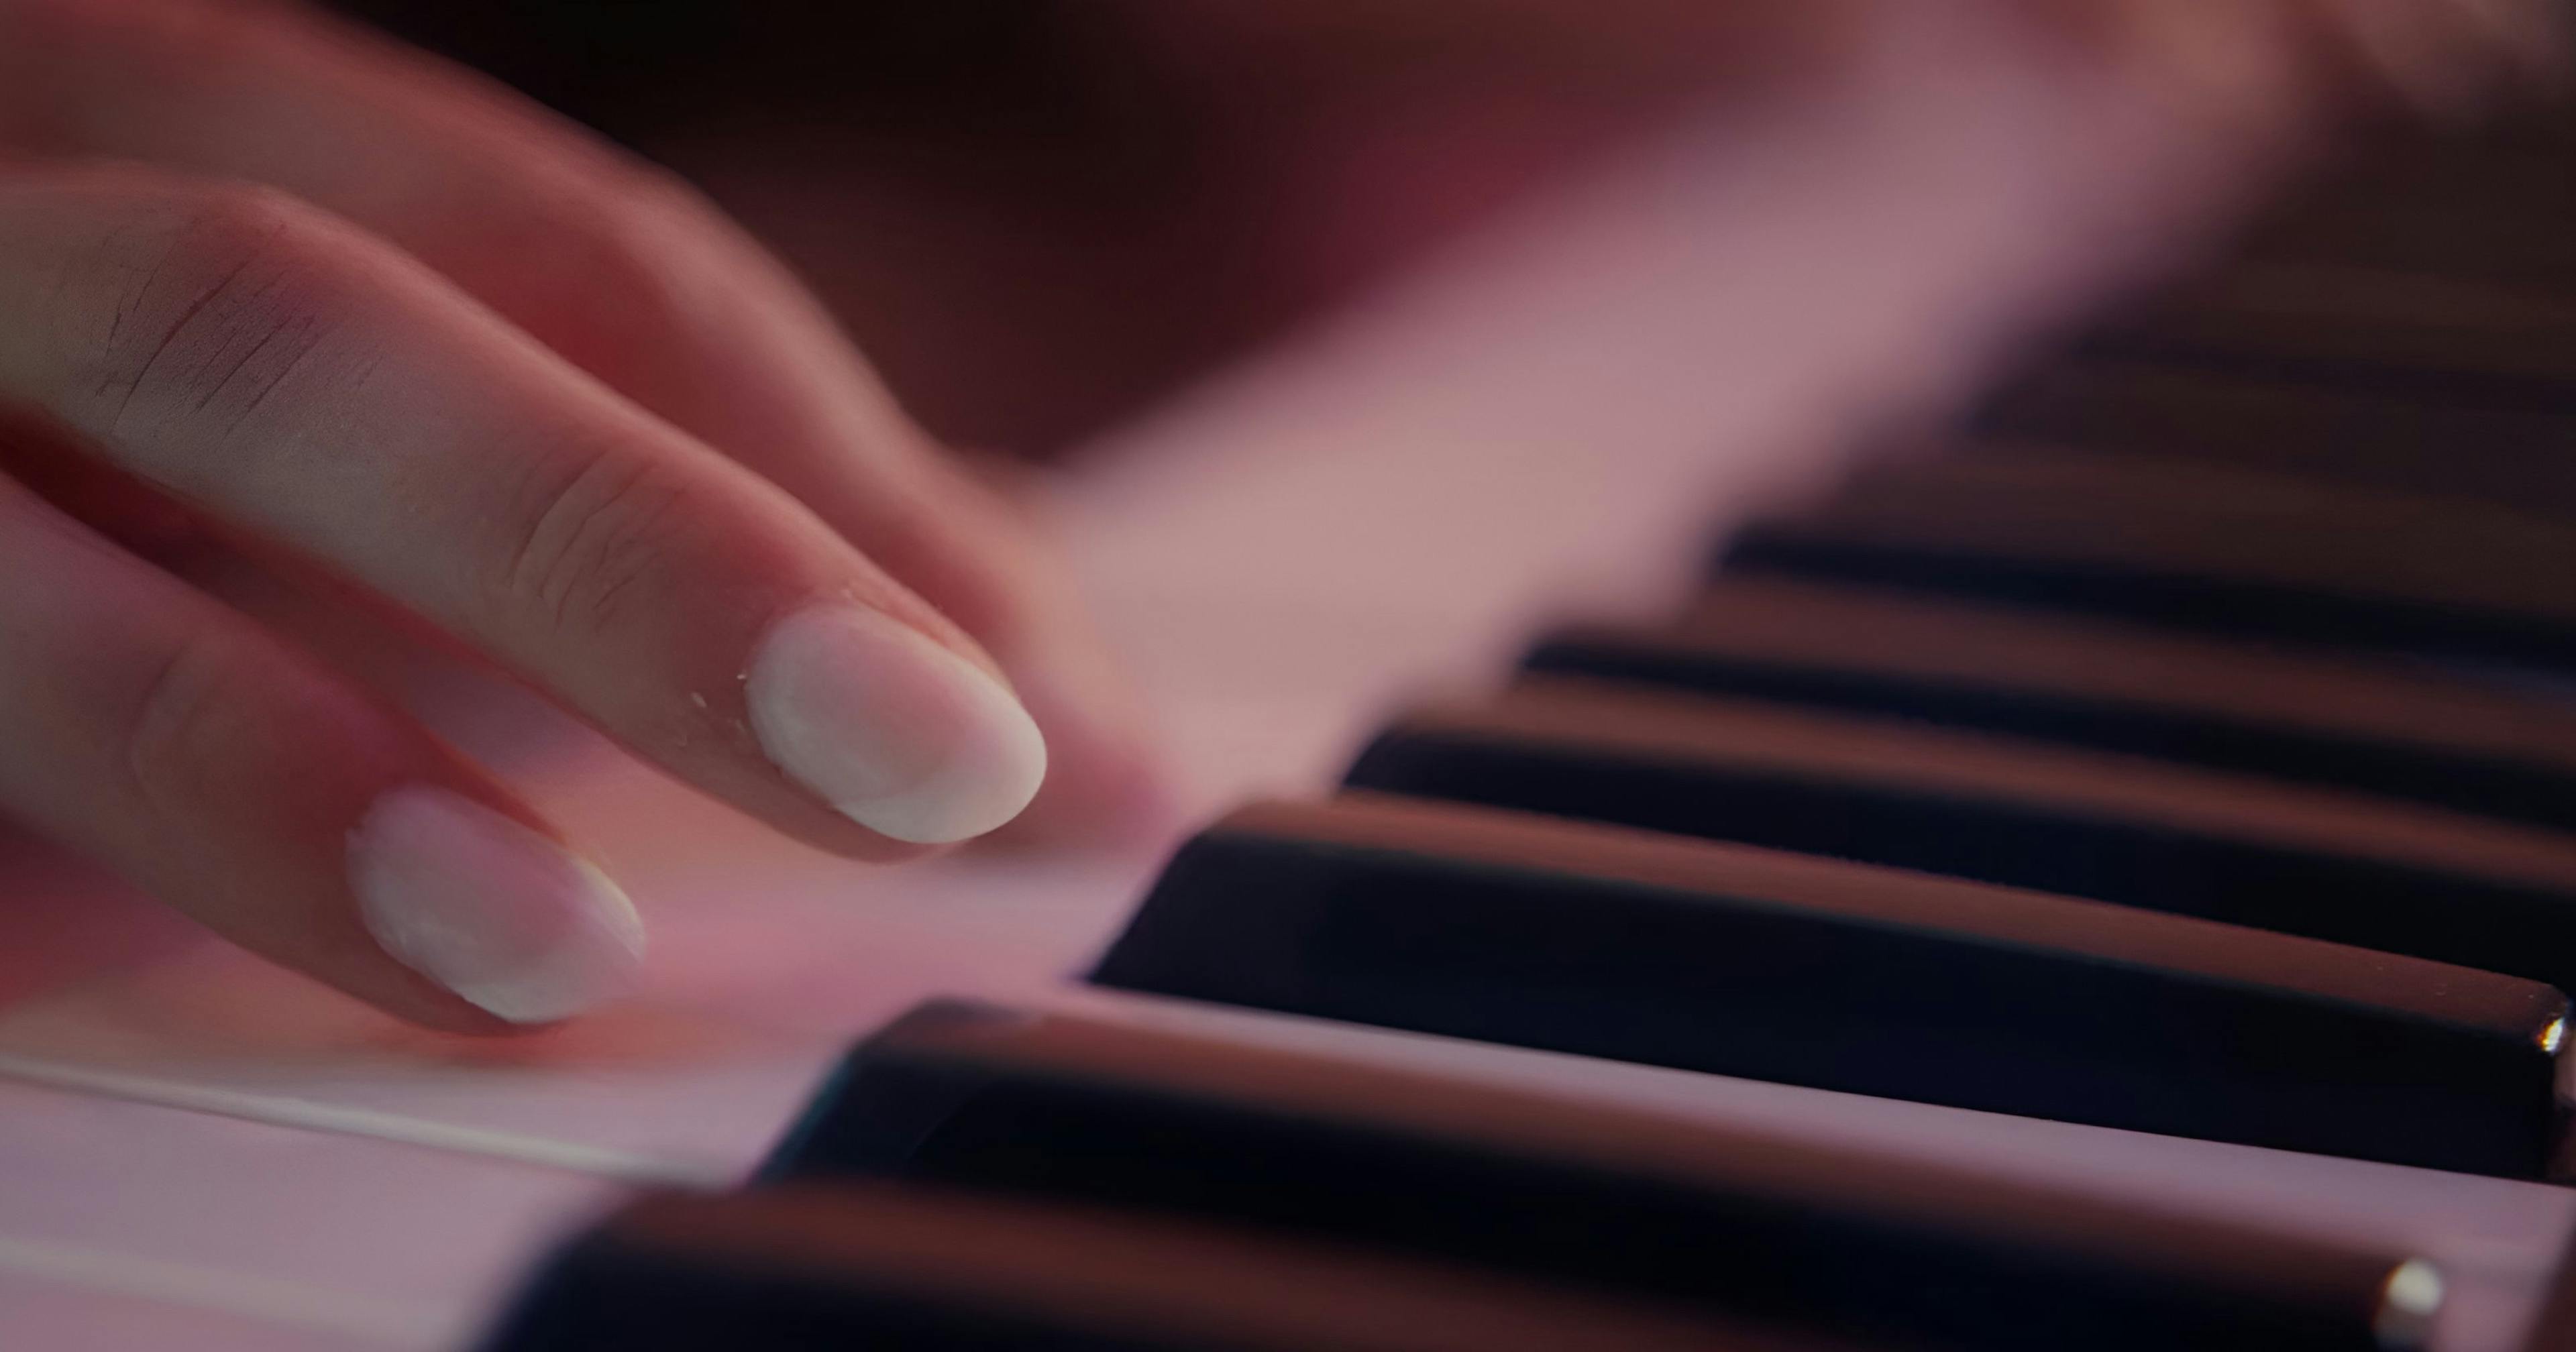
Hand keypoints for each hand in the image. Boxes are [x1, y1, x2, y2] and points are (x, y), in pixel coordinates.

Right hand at [0, 0, 1162, 1030]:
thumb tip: (1051, 685)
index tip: (1060, 721)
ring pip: (8, 576)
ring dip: (277, 766)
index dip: (826, 480)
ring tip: (541, 948)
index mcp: (182, 125)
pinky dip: (29, 916)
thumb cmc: (90, 462)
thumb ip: (670, 520)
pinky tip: (157, 1011)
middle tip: (949, 775)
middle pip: (296, 326)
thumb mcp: (381, 449)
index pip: (559, 254)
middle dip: (638, 549)